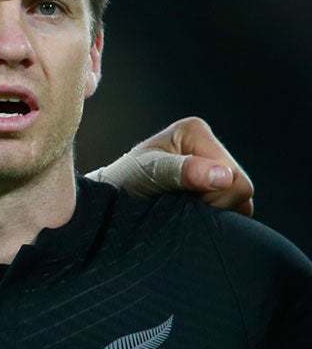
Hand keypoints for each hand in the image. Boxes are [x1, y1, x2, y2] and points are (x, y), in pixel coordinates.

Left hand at [89, 118, 253, 216]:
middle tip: (177, 205)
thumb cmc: (122, 184)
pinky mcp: (215, 187)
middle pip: (240, 188)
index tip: (176, 199)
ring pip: (239, 201)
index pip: (232, 176)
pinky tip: (189, 213)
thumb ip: (182, 171)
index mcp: (194, 131)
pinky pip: (234, 210)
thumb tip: (223, 176)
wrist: (108, 202)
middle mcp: (209, 146)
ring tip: (180, 208)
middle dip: (212, 204)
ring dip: (212, 212)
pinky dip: (214, 217)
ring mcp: (214, 167)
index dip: (211, 196)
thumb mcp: (147, 174)